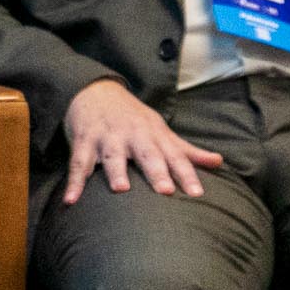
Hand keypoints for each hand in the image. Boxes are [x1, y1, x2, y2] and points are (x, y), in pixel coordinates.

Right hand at [61, 78, 226, 203]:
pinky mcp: (84, 141)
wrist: (95, 90)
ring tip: (121, 189)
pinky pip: (78, 163)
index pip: (175, 156)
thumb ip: (187, 151)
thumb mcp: (161, 130)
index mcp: (154, 135)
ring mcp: (107, 138)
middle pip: (146, 155)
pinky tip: (71, 200)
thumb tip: (219, 162)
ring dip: (116, 172)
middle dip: (156, 171)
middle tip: (165, 190)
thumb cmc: (133, 118)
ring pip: (112, 156)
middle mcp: (132, 136)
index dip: (186, 174)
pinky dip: (74, 182)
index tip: (197, 194)